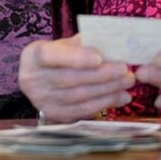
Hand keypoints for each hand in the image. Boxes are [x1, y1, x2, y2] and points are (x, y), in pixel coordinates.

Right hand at [18, 35, 134, 122]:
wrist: (41, 79)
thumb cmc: (58, 56)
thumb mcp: (65, 44)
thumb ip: (84, 43)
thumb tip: (113, 43)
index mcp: (32, 56)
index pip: (51, 56)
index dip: (75, 58)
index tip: (99, 58)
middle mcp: (32, 81)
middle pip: (70, 79)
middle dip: (101, 75)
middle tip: (125, 70)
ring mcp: (42, 101)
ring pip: (79, 97)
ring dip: (107, 91)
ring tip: (128, 82)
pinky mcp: (55, 116)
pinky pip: (83, 112)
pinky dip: (105, 103)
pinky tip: (121, 96)